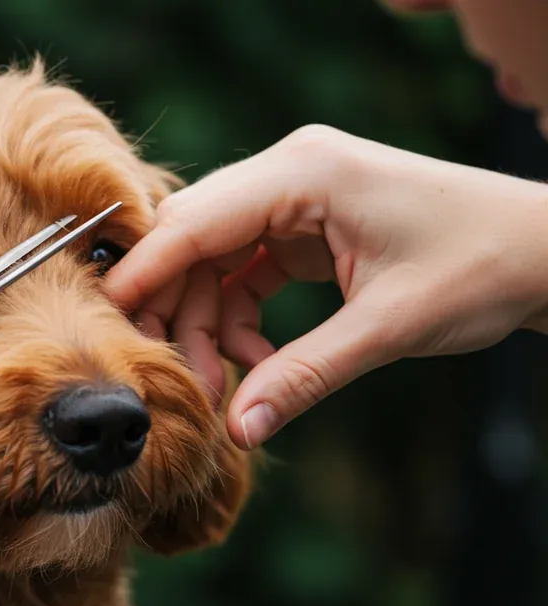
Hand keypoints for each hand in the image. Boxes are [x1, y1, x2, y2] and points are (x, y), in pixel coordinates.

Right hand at [105, 125, 547, 449]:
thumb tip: (235, 431)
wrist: (543, 251)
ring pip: (211, 261)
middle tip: (182, 381)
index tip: (106, 325)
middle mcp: (288, 172)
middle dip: (178, 312)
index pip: (194, 218)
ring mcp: (293, 197)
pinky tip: (256, 362)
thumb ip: (303, 376)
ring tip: (225, 387)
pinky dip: (238, 318)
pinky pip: (242, 270)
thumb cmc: (482, 267)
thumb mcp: (388, 327)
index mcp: (305, 171)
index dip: (144, 273)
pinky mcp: (301, 224)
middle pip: (192, 240)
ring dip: (208, 325)